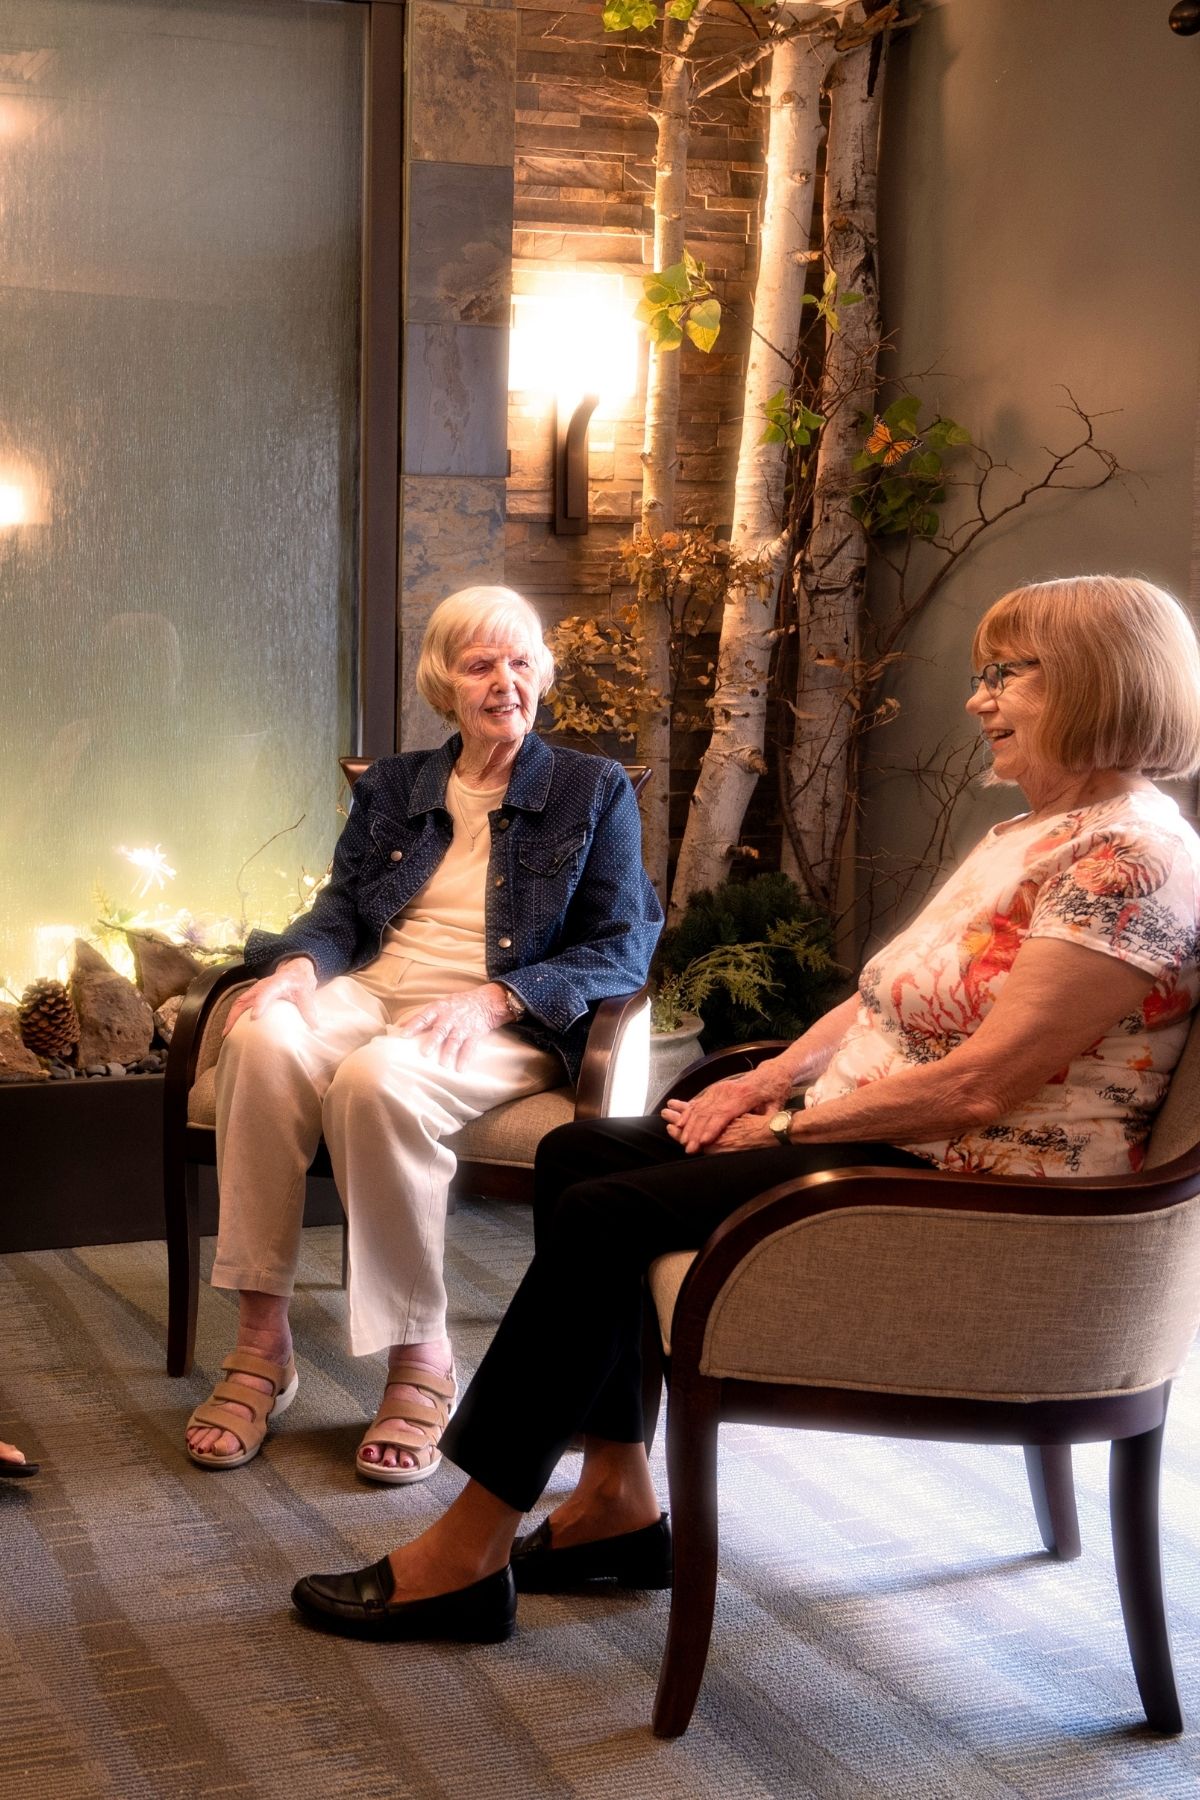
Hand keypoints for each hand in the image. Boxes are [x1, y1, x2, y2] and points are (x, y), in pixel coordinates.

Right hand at [224, 958, 319, 1034]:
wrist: (294, 972)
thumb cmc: (299, 983)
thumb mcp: (306, 993)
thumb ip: (309, 1009)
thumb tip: (314, 1026)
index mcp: (277, 983)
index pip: (266, 992)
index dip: (260, 1004)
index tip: (254, 1017)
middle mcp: (262, 986)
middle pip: (245, 999)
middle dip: (235, 1015)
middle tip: (230, 1031)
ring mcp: (255, 991)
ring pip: (239, 1003)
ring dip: (231, 1018)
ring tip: (226, 1034)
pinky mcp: (252, 996)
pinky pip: (239, 1006)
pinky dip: (233, 1017)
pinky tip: (231, 1029)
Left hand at [395, 982, 510, 1069]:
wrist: (485, 1002)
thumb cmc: (456, 1005)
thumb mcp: (439, 1005)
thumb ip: (421, 1016)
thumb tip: (398, 1026)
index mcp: (439, 1009)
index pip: (424, 1017)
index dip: (414, 1025)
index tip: (403, 1035)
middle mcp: (450, 1017)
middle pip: (441, 1029)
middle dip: (433, 1041)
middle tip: (425, 1053)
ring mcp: (463, 1026)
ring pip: (455, 1040)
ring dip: (449, 1052)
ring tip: (443, 1065)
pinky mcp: (475, 1034)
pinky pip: (470, 1047)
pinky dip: (465, 1058)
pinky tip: (460, 1069)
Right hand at [661, 1056, 793, 1153]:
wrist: (770, 1074)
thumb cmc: (774, 1093)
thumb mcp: (776, 1107)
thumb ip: (768, 1120)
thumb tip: (764, 1133)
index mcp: (744, 1096)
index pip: (724, 1115)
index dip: (712, 1129)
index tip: (703, 1142)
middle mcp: (728, 1091)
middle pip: (708, 1113)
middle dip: (696, 1132)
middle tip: (689, 1148)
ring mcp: (720, 1089)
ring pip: (700, 1108)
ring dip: (690, 1125)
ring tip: (683, 1140)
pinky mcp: (716, 1089)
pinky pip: (699, 1102)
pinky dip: (688, 1114)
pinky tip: (680, 1124)